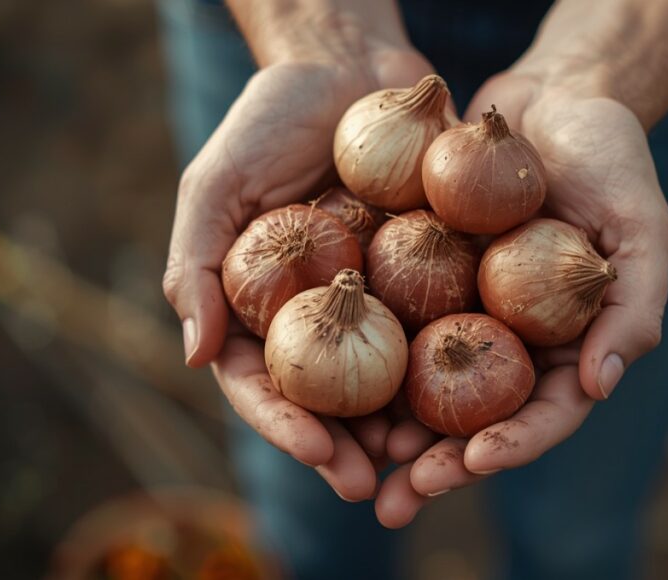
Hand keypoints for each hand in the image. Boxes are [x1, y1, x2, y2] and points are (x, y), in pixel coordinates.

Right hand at [162, 50, 436, 500]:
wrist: (349, 65)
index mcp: (259, 307)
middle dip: (348, 449)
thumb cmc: (270, 120)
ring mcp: (374, 297)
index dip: (286, 425)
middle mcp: (317, 314)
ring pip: (385, 379)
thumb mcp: (217, 185)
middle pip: (327, 399)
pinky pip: (437, 327)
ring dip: (402, 427)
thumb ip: (197, 266)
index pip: (263, 382)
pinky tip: (474, 398)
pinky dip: (450, 367)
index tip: (319, 453)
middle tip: (376, 489)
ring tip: (427, 463)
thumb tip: (194, 354)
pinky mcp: (424, 273)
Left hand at [374, 70, 667, 526]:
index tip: (475, 460)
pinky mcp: (425, 279)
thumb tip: (602, 386)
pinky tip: (325, 388)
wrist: (551, 95)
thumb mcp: (642, 224)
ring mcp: (468, 311)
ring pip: (427, 386)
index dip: (515, 443)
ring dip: (393, 433)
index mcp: (571, 343)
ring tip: (354, 466)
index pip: (546, 411)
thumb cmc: (610, 155)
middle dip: (441, 463)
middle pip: (478, 417)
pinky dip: (366, 359)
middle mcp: (516, 339)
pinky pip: (394, 324)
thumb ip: (633, 305)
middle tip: (398, 499)